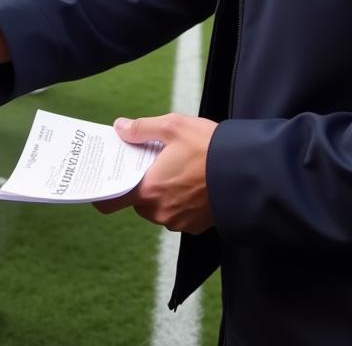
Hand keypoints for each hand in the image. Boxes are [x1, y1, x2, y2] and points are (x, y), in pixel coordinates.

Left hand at [93, 113, 217, 233]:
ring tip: (178, 167)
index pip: (110, 203)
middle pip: (138, 199)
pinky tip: (193, 180)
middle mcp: (160, 212)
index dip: (104, 191)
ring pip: (159, 206)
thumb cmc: (209, 149)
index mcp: (148, 190)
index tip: (106, 178)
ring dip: (163, 190)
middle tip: (153, 160)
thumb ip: (141, 128)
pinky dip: (180, 199)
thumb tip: (120, 128)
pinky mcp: (196, 226)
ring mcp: (179, 222)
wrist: (247, 173)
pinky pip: (178, 213)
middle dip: (143, 181)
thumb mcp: (173, 126)